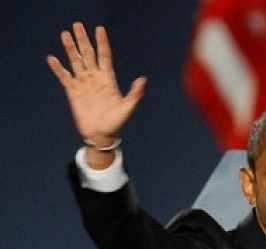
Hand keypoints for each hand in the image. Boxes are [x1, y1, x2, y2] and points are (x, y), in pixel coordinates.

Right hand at [47, 22, 145, 149]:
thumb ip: (135, 93)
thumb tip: (143, 79)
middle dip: (83, 40)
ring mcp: (83, 83)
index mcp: (108, 79)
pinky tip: (52, 58)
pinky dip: (58, 68)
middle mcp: (95, 78)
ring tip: (65, 34)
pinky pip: (64, 77)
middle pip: (88, 54)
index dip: (102, 42)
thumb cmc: (116, 123)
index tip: (100, 29)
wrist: (101, 135)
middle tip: (77, 25)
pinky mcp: (73, 92)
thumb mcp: (127, 107)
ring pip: (75, 61)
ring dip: (70, 48)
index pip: (104, 56)